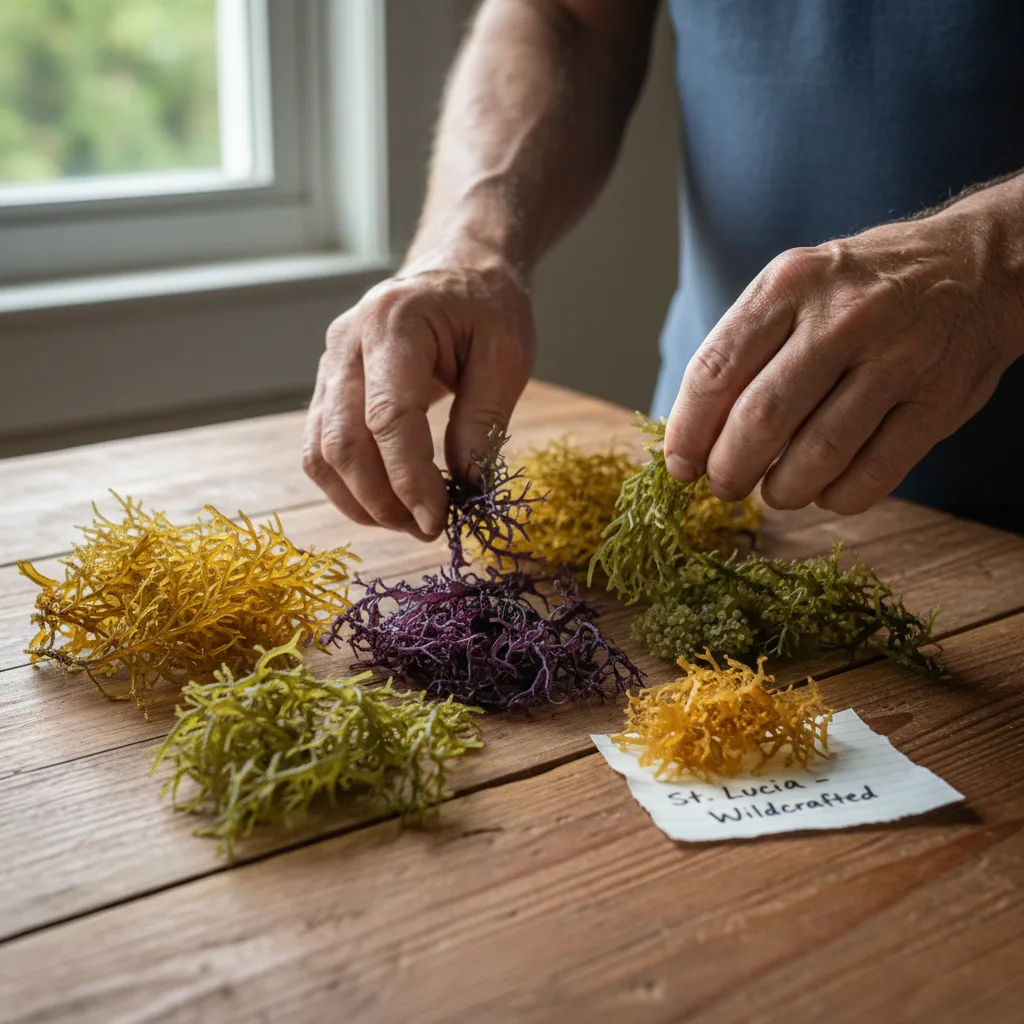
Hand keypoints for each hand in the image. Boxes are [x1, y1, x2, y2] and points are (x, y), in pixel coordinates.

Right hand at [303, 254, 535, 537]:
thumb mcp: (508, 354)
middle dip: (382, 500)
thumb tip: (465, 486)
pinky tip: (387, 504)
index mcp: (394, 323)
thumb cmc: (486, 308)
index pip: (388, 416)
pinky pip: (319, 450)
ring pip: (321, 453)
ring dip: (361, 502)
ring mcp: (329, 366)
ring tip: (409, 522)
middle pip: (343, 441)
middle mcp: (347, 343)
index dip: (408, 478)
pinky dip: (348, 488)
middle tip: (427, 530)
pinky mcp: (327, 389)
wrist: (455, 271)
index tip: (436, 521)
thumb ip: (484, 418)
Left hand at [663, 183, 1023, 513]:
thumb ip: (742, 349)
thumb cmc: (860, 290)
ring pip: (817, 455)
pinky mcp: (940, 401)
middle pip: (762, 420)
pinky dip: (837, 497)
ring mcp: (898, 358)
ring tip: (773, 491)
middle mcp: (843, 317)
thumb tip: (688, 435)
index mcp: (790, 284)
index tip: (679, 466)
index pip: (715, 371)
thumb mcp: (795, 287)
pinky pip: (874, 474)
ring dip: (782, 491)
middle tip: (724, 485)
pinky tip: (825, 489)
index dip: (688, 432)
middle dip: (729, 470)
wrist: (978, 267)